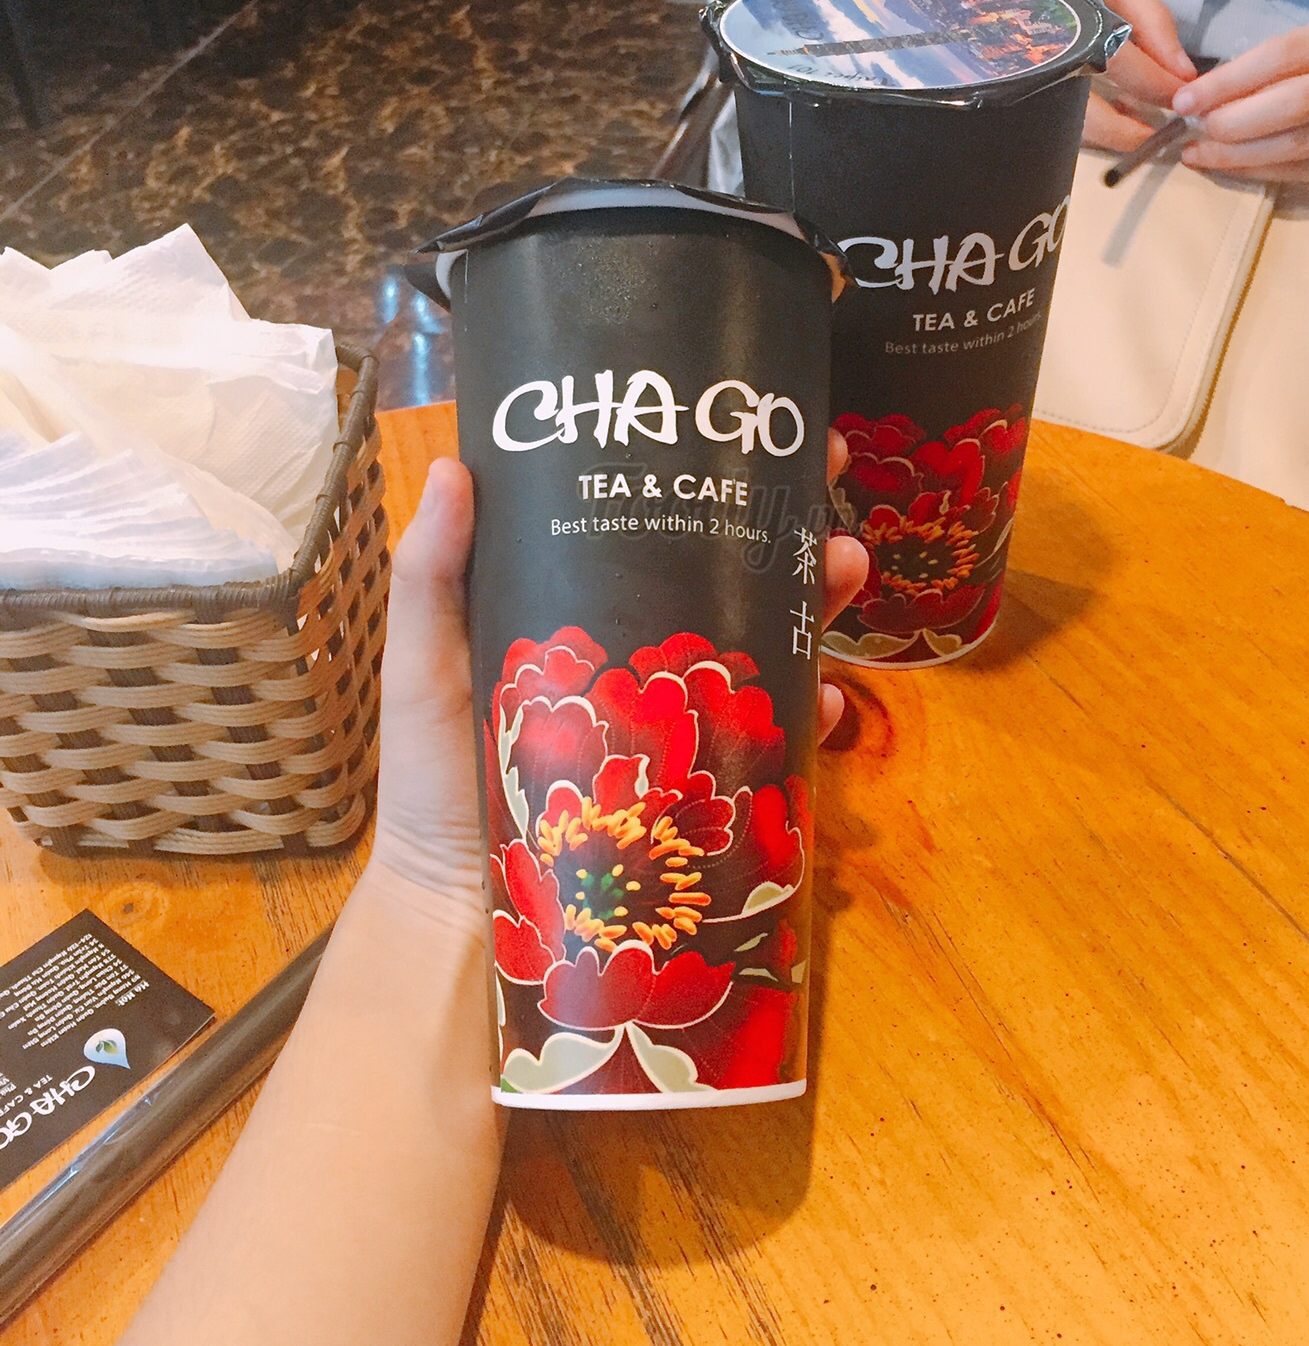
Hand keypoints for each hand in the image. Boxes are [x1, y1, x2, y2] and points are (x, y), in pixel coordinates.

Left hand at [371, 444, 869, 906]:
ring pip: (775, 647)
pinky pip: (782, 748)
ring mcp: (687, 730)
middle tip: (829, 485)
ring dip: (821, 604)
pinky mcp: (712, 796)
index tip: (759, 429)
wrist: (458, 917)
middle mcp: (649, 666)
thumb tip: (452, 465)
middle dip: (794, 528)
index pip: (661, 532)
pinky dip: (815, 716)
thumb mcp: (426, 667)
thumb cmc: (435, 782)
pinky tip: (829, 698)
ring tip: (845, 568)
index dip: (713, 479)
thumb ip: (432, 577)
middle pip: (737, 580)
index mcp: (591, 617)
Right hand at [859, 0, 1195, 151]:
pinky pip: (1043, 113)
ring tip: (1137, 123)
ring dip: (1104, 133)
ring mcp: (1003, 66)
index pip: (1117, 58)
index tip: (1186, 96)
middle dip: (1129, 131)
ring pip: (1060, 123)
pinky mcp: (992, 81)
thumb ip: (1148, 14)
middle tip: (1162, 132)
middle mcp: (1025, 40)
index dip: (1158, 85)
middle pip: (1082, 111)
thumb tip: (1182, 70)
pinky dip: (1078, 120)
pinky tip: (1103, 110)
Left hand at [1174, 5, 1308, 186]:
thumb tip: (1211, 93)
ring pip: (1299, 146)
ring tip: (1201, 153)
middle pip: (1292, 105)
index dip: (1229, 81)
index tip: (1186, 99)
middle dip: (1231, 122)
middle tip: (1191, 130)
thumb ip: (1290, 61)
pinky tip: (1233, 168)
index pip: (1285, 54)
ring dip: (1239, 154)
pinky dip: (1264, 172)